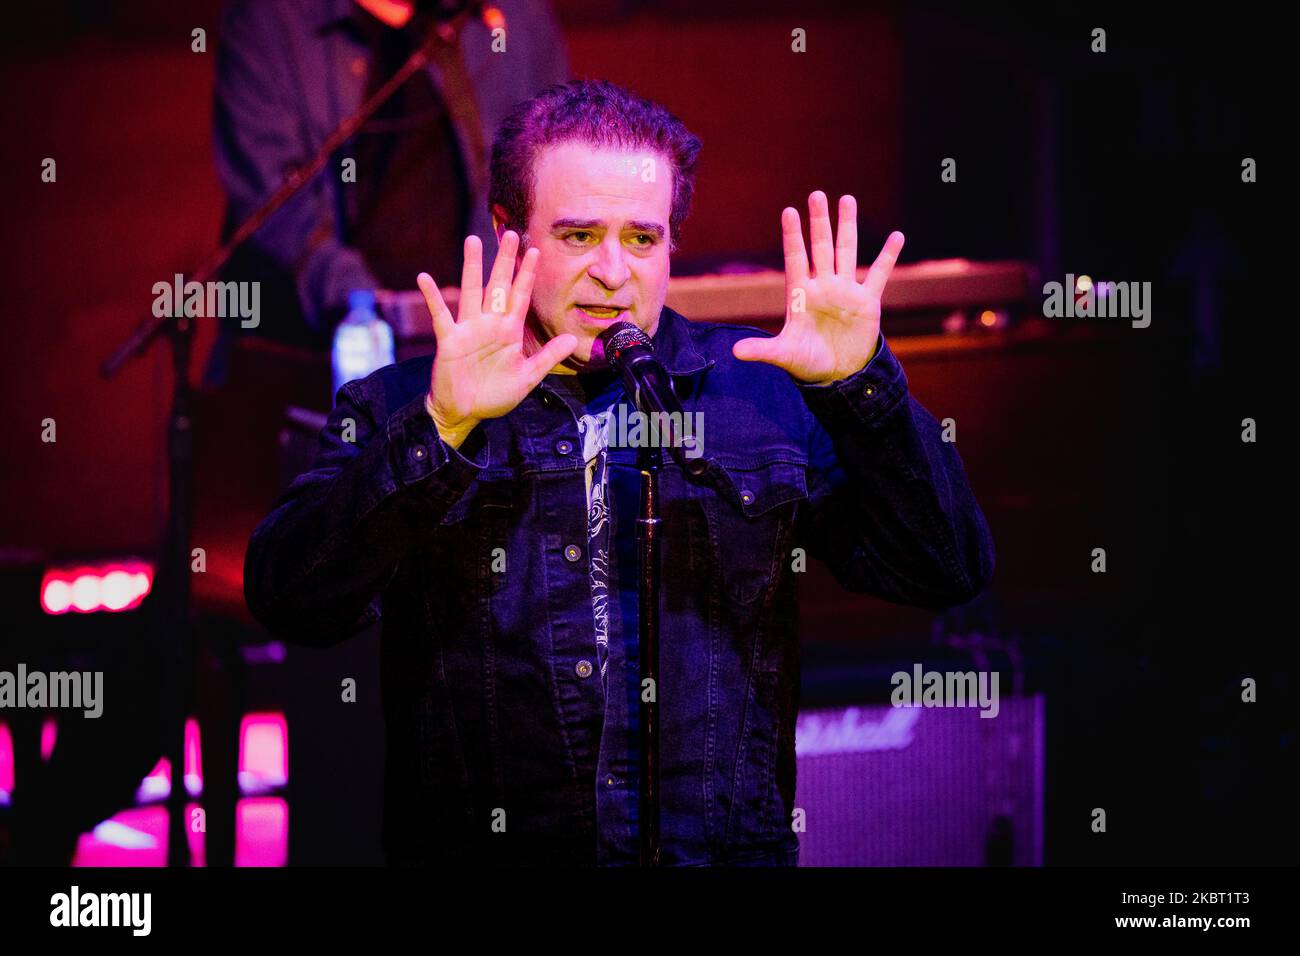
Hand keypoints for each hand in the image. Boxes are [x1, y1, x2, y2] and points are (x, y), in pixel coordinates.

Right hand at [418, 231, 575, 437]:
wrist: (465, 413)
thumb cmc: (494, 395)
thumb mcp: (527, 378)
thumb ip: (548, 357)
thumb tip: (573, 339)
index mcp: (509, 332)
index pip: (521, 297)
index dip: (527, 274)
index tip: (535, 250)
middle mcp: (489, 325)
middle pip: (498, 286)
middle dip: (504, 261)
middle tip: (510, 234)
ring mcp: (468, 330)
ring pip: (471, 292)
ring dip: (472, 267)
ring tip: (473, 241)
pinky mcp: (450, 341)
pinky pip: (441, 316)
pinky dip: (432, 298)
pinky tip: (424, 278)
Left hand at [733, 191, 903, 384]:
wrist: (838, 375)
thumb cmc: (807, 362)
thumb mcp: (785, 355)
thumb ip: (763, 350)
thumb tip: (734, 352)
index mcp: (801, 294)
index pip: (796, 258)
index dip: (793, 236)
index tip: (788, 211)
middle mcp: (823, 286)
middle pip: (821, 247)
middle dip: (819, 222)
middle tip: (817, 194)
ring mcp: (846, 291)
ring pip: (847, 251)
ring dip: (847, 227)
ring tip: (847, 199)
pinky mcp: (868, 302)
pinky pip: (879, 274)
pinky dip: (888, 257)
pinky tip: (897, 237)